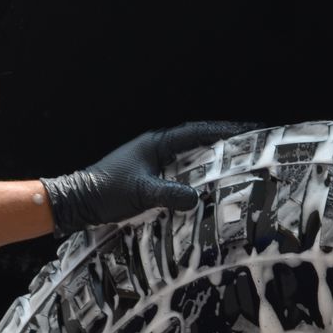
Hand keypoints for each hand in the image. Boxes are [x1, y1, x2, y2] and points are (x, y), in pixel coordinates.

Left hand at [41, 121, 255, 231]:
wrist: (79, 202)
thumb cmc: (105, 191)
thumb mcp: (140, 192)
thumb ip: (168, 194)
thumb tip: (196, 198)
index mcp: (157, 143)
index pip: (197, 132)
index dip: (224, 131)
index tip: (249, 130)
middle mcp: (158, 150)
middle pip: (199, 144)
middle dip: (225, 147)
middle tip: (253, 151)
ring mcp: (155, 164)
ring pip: (191, 161)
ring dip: (213, 165)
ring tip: (241, 171)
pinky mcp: (152, 180)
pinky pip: (182, 176)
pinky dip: (198, 181)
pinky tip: (211, 192)